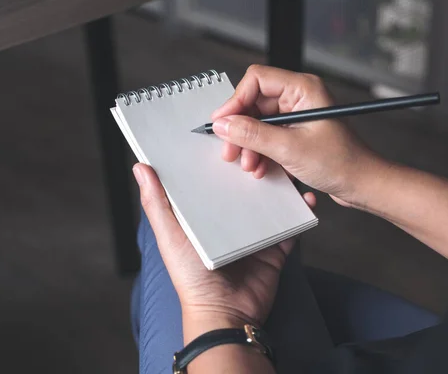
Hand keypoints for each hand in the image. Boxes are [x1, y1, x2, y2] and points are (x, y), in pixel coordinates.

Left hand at [132, 163, 316, 342]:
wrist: (226, 314)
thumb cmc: (191, 277)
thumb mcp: (171, 237)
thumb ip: (158, 204)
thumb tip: (141, 167)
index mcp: (207, 214)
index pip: (215, 180)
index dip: (220, 158)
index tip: (230, 133)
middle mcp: (232, 219)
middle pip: (246, 186)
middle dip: (258, 166)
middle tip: (267, 145)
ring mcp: (256, 232)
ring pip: (272, 200)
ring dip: (283, 184)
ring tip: (290, 167)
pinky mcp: (276, 247)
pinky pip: (292, 225)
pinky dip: (301, 211)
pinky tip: (306, 197)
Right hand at [211, 64, 377, 206]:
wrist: (362, 184)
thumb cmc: (341, 162)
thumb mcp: (289, 149)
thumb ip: (253, 135)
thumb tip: (224, 125)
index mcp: (303, 89)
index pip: (257, 80)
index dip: (236, 101)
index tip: (222, 123)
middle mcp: (300, 98)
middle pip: (255, 104)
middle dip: (241, 129)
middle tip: (231, 150)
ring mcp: (298, 116)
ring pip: (259, 123)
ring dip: (250, 145)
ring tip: (250, 165)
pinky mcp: (297, 134)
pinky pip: (269, 137)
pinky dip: (261, 152)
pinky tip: (261, 168)